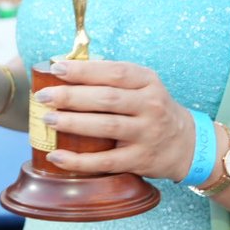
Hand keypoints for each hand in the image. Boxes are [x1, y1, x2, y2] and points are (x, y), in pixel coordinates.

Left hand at [32, 60, 193, 181]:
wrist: (186, 144)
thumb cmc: (152, 110)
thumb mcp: (143, 87)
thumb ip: (113, 78)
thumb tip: (66, 69)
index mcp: (148, 82)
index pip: (114, 72)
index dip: (84, 70)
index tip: (56, 68)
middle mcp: (150, 106)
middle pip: (107, 98)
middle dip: (71, 96)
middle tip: (44, 96)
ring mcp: (147, 133)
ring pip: (106, 126)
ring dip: (73, 123)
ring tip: (48, 118)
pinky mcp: (140, 159)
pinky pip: (106, 161)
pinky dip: (79, 160)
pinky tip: (57, 156)